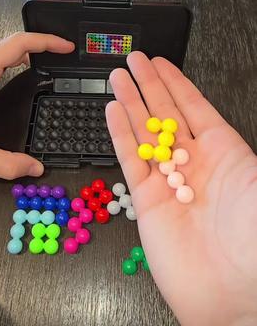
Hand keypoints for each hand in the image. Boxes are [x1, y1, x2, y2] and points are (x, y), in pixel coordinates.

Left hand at [0, 32, 74, 178]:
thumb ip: (4, 164)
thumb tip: (34, 167)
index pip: (19, 44)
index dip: (47, 42)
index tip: (66, 47)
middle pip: (15, 43)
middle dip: (44, 44)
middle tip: (64, 53)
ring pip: (6, 50)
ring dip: (31, 51)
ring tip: (51, 59)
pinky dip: (18, 60)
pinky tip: (24, 72)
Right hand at [106, 51, 256, 325]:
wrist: (233, 293)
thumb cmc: (255, 239)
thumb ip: (237, 152)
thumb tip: (227, 127)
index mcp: (224, 152)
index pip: (193, 106)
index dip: (175, 82)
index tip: (159, 63)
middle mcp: (193, 163)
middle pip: (165, 114)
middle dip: (148, 86)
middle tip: (133, 62)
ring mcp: (168, 180)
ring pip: (143, 132)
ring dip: (129, 104)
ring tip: (117, 78)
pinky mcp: (146, 199)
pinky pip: (130, 159)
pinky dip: (119, 134)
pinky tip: (112, 111)